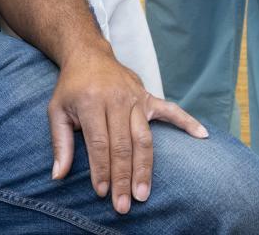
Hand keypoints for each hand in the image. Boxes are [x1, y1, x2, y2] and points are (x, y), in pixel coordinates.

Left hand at [49, 50, 208, 214]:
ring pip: (144, 137)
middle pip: (123, 144)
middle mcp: (116, 99)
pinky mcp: (148, 96)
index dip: (101, 169)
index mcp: (91, 101)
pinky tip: (202, 135)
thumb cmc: (72, 87)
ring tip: (143, 193)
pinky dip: (187, 121)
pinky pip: (171, 109)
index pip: (99, 142)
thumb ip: (60, 142)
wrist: (88, 54)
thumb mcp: (56, 110)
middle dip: (123, 177)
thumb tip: (58, 175)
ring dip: (145, 167)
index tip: (102, 192)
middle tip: (124, 205)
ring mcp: (135, 97)